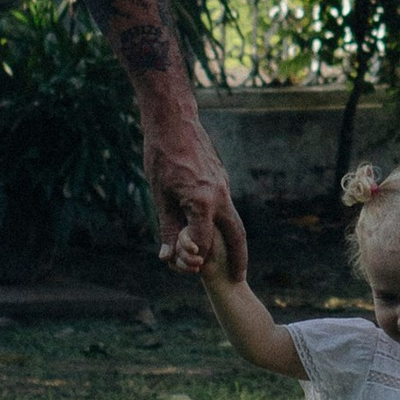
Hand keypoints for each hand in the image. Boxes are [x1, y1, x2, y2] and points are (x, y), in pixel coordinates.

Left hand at [147, 111, 245, 289]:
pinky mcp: (221, 179)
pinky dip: (224, 223)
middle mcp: (220, 196)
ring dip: (235, 242)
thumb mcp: (159, 197)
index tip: (185, 266)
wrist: (174, 121)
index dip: (190, 258)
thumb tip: (167, 256)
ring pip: (234, 220)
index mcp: (202, 202)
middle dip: (239, 259)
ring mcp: (223, 186)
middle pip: (236, 235)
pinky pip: (226, 207)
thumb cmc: (162, 158)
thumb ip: (166, 229)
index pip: (201, 243)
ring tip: (234, 260)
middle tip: (240, 278)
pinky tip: (216, 229)